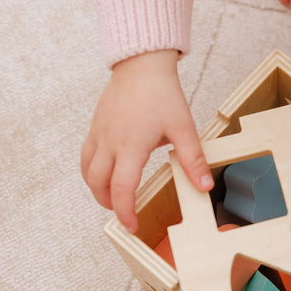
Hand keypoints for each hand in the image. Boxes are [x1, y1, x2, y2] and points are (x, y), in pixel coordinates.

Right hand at [80, 50, 212, 232]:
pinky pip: (85, 156)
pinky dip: (91, 172)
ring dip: (97, 189)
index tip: (132, 225)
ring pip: (87, 171)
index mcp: (131, 145)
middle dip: (109, 204)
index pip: (122, 188)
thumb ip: (193, 159)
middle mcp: (110, 142)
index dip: (125, 211)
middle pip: (98, 184)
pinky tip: (105, 174)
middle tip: (124, 213)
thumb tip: (204, 185)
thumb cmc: (162, 93)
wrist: (141, 65)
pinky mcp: (94, 127)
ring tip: (114, 198)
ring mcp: (98, 134)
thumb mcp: (183, 127)